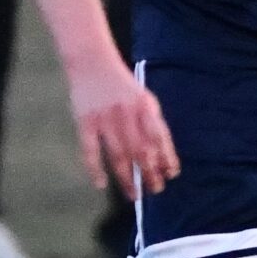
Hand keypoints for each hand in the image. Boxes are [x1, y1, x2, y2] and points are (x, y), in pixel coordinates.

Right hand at [68, 56, 176, 196]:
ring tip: (134, 195)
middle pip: (141, 149)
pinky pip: (90, 150)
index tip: (171, 174)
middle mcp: (126, 113)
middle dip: (150, 172)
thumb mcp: (143, 99)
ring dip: (127, 177)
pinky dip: (95, 168)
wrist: (92, 62)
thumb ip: (152, 124)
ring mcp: (104, 118)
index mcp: (144, 106)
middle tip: (155, 189)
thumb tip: (163, 158)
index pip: (159, 136)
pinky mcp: (84, 122)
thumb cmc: (121, 86)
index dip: (166, 156)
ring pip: (118, 155)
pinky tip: (101, 184)